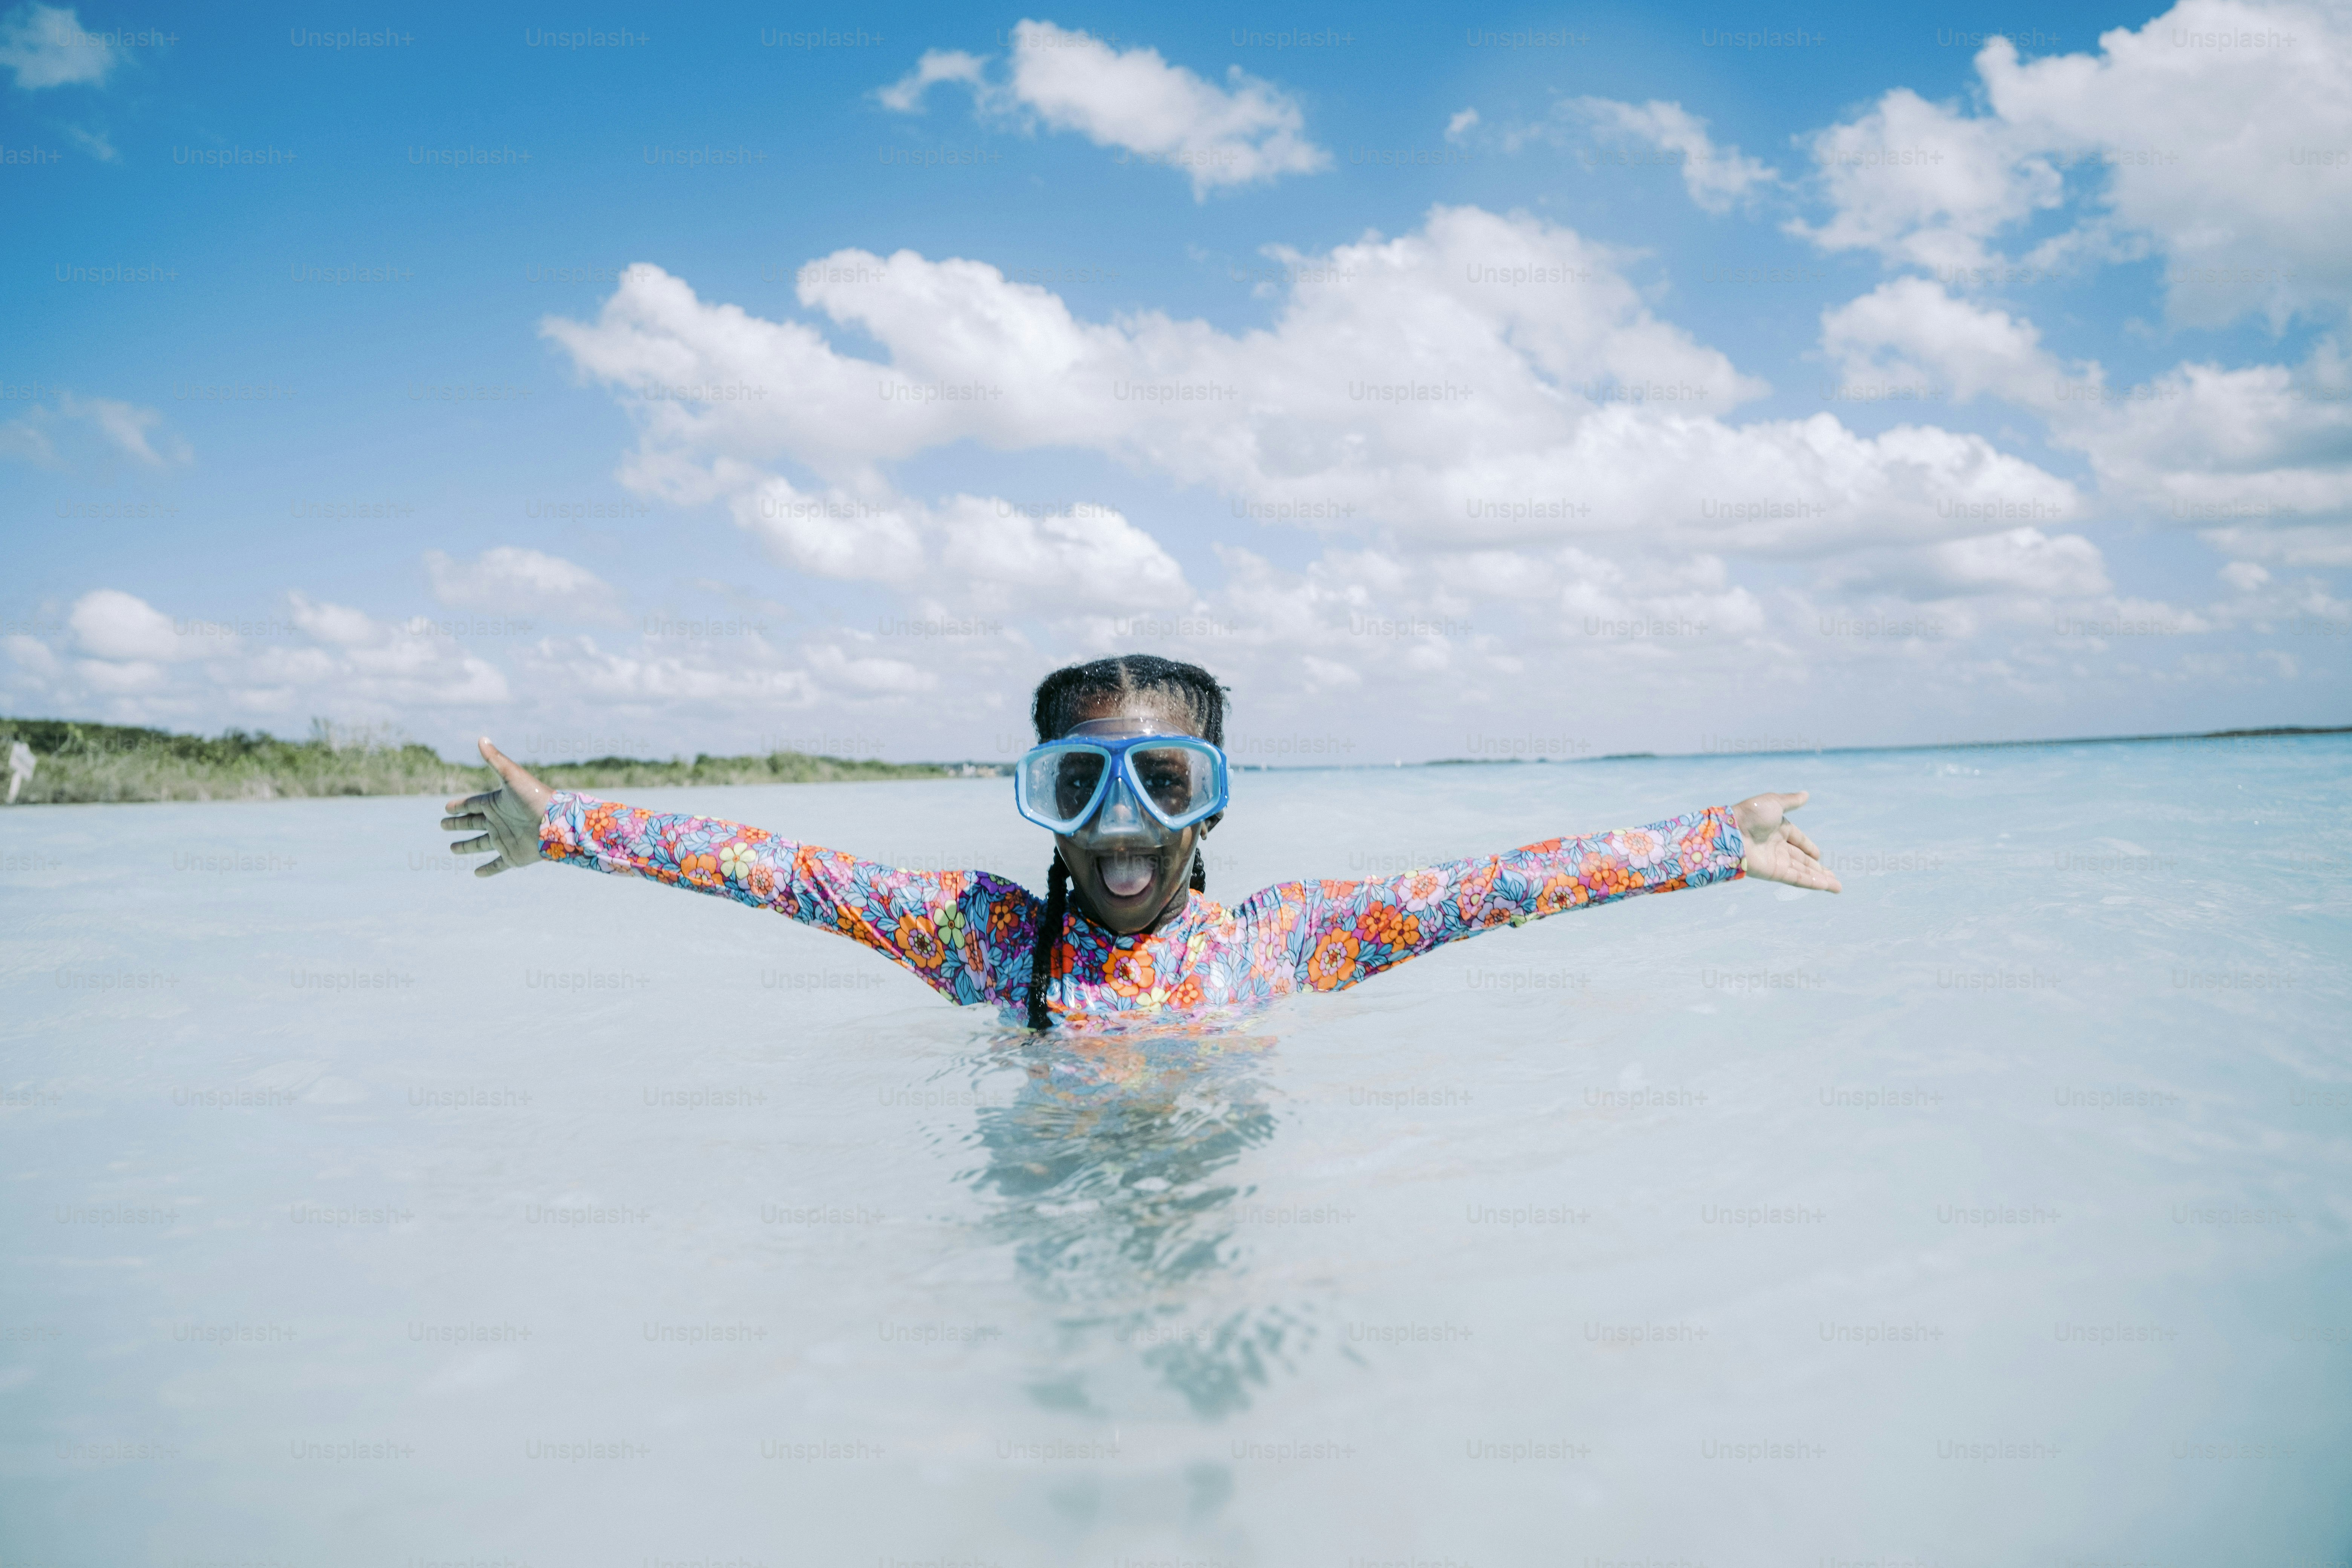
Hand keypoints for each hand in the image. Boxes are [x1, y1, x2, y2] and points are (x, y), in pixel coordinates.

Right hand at [441, 738, 554, 877]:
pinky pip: (497, 865)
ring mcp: (505, 839)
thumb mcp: (512, 776)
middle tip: (443, 825)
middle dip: (458, 824)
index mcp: (496, 803)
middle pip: (473, 823)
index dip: (459, 806)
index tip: (446, 808)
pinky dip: (487, 870)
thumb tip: (481, 738)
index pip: (472, 804)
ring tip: (452, 849)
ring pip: (480, 844)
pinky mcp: (513, 856)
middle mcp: (499, 821)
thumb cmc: (535, 797)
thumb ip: (495, 759)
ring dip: (467, 846)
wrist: (557, 823)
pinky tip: (476, 873)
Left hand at [1731, 791, 1840, 892]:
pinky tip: (1826, 885)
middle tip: (1833, 877)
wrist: (1731, 832)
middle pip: (1802, 860)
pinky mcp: (1774, 872)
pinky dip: (1812, 882)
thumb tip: (1806, 794)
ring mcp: (1776, 861)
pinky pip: (1796, 879)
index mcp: (1778, 829)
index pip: (1797, 840)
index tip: (1819, 855)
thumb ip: (1791, 801)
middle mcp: (1777, 846)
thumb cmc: (1750, 814)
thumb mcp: (1774, 802)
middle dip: (1818, 868)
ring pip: (1803, 872)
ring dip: (1820, 879)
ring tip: (1837, 887)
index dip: (1808, 847)